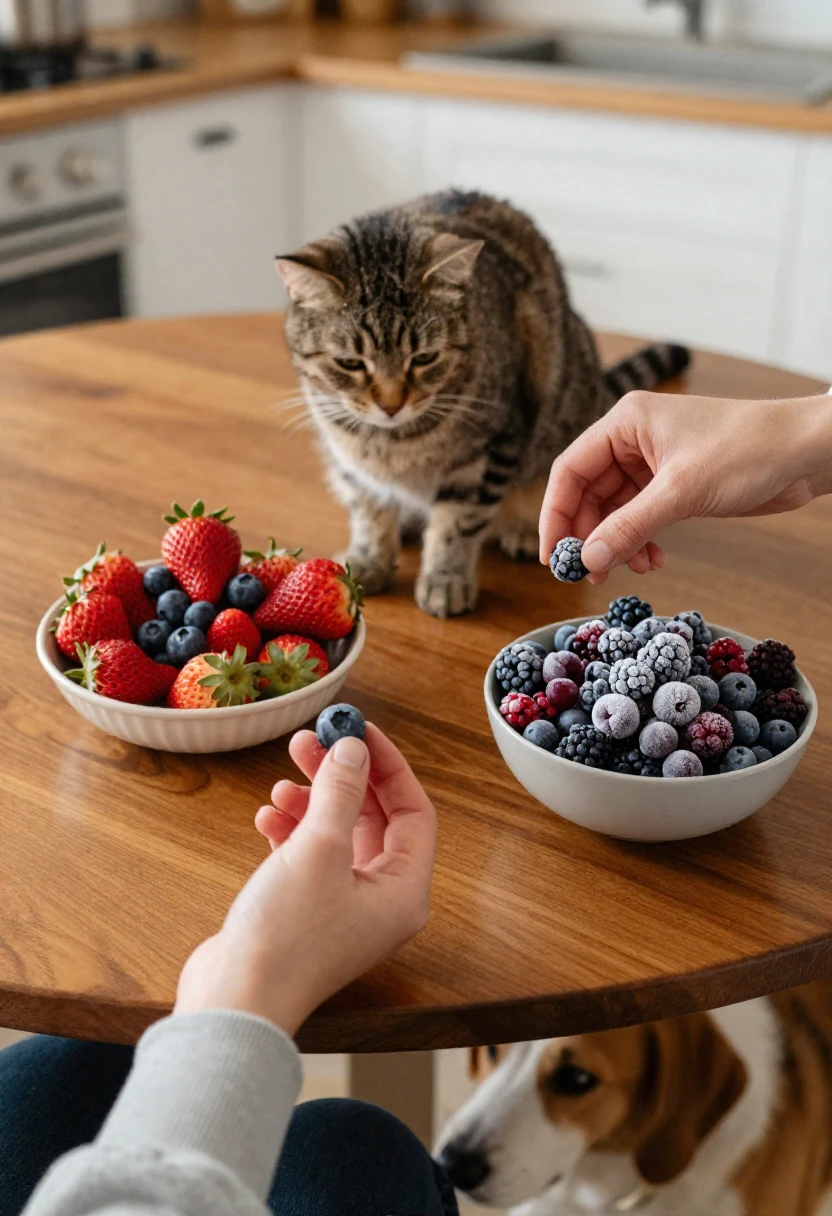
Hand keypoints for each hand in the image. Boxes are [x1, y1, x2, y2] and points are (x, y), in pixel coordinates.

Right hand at [175, 724, 436, 1035]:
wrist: (233, 1004)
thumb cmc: (285, 939)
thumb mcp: (318, 848)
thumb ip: (340, 792)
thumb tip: (353, 749)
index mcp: (404, 891)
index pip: (414, 810)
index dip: (387, 765)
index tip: (358, 730)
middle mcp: (381, 901)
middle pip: (374, 818)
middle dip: (342, 777)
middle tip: (311, 741)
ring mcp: (343, 909)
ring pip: (337, 835)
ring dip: (312, 802)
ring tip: (282, 780)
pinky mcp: (307, 913)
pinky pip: (309, 857)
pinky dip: (291, 831)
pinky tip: (266, 818)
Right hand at [539, 390, 831, 584]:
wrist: (805, 452)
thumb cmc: (748, 451)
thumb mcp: (681, 493)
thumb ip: (629, 528)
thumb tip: (587, 561)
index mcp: (625, 423)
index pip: (569, 470)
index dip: (556, 515)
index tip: (552, 556)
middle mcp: (633, 440)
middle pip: (588, 494)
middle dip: (589, 536)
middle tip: (590, 574)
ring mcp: (653, 462)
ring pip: (614, 510)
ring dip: (618, 543)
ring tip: (633, 569)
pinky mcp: (674, 483)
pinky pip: (640, 517)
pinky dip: (640, 541)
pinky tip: (654, 559)